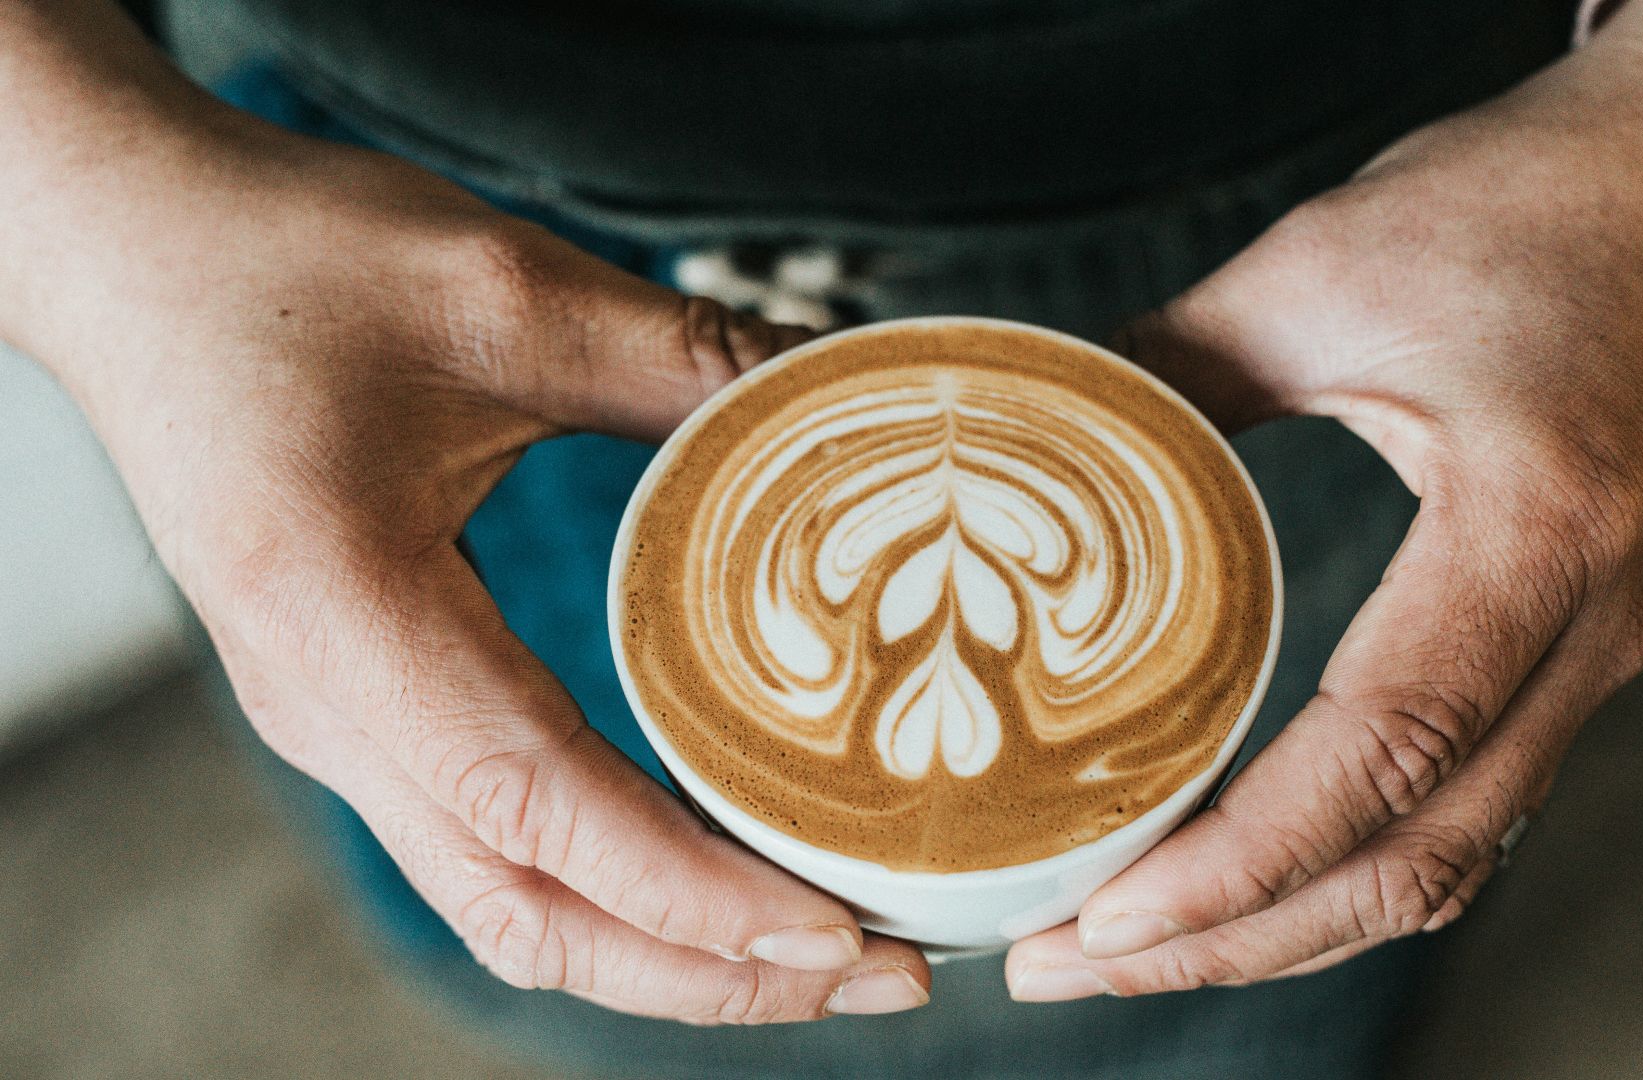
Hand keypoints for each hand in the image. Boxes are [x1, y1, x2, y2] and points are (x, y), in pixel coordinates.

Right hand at [15, 105, 931, 1018]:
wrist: (128, 253)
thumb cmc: (284, 260)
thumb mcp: (505, 289)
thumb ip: (684, 360)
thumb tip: (851, 400)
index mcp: (342, 615)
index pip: (536, 808)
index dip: (691, 892)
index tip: (836, 929)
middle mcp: (327, 708)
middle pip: (528, 914)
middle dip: (709, 972)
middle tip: (880, 973)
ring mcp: (336, 723)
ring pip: (508, 906)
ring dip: (666, 954)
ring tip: (820, 952)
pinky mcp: (361, 710)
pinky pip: (492, 850)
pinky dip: (614, 893)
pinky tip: (715, 873)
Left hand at [1006, 0, 1642, 999]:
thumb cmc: (1538, 203)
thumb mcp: (1324, 266)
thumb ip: (1169, 369)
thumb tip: (1029, 444)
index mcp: (1537, 529)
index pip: (1387, 752)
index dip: (1240, 861)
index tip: (1104, 916)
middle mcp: (1591, 624)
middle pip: (1416, 857)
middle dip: (1232, 942)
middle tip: (1064, 964)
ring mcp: (1598, 651)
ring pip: (1449, 858)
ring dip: (1286, 926)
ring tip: (1129, 948)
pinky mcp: (1575, 648)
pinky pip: (1469, 805)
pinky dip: (1348, 868)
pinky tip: (1246, 877)